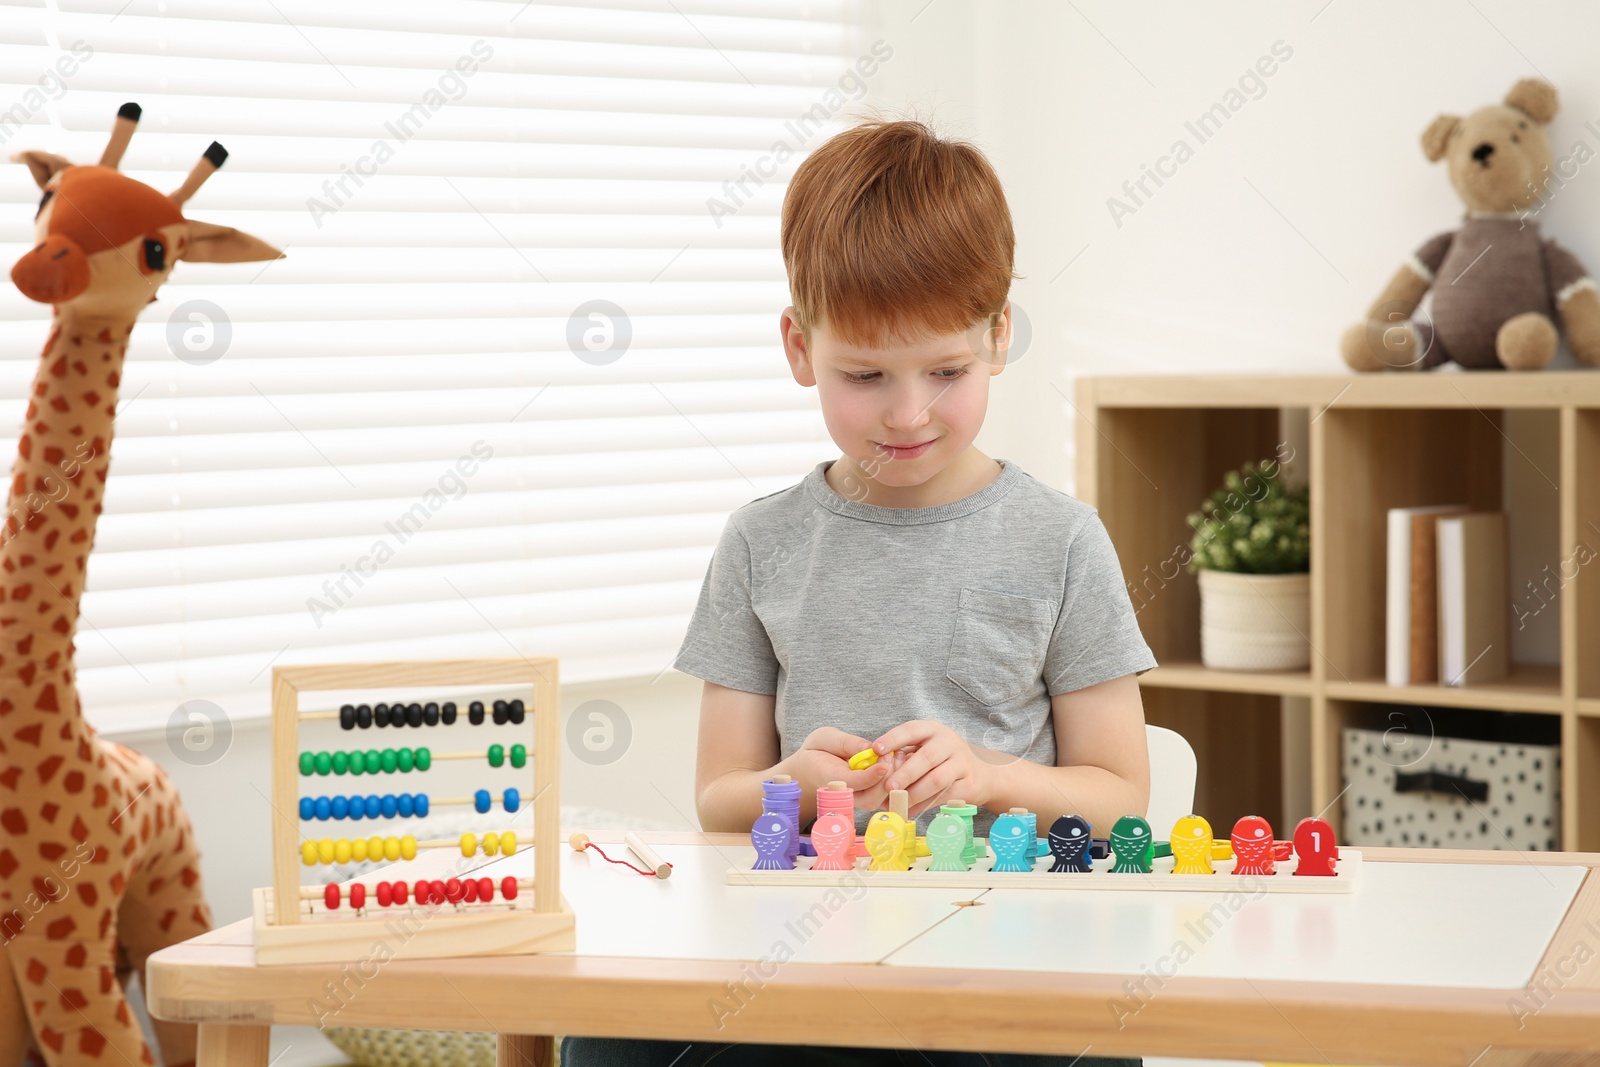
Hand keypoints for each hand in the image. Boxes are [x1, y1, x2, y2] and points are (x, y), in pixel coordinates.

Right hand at [778, 726, 894, 810]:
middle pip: (870, 799)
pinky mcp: (867, 798)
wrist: (809, 771)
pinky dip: (896, 782)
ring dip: (893, 780)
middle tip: (892, 754)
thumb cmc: (817, 752)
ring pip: (880, 801)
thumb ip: (844, 743)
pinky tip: (899, 762)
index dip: (871, 776)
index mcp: (830, 779)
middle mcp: (845, 795)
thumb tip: (868, 748)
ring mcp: (857, 799)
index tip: (884, 763)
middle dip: (885, 779)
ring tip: (897, 755)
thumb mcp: (824, 738)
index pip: (854, 783)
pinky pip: (884, 797)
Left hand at [870, 720, 993, 819]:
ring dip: (915, 793)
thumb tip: (875, 768)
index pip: (912, 729)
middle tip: (888, 787)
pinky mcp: (969, 784)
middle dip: (905, 773)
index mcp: (933, 729)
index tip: (876, 749)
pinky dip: (924, 805)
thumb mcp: (925, 747)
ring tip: (899, 802)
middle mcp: (949, 742)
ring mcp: (962, 762)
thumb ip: (904, 754)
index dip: (893, 739)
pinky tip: (910, 810)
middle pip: (926, 757)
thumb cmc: (942, 760)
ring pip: (936, 780)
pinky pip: (944, 796)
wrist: (980, 775)